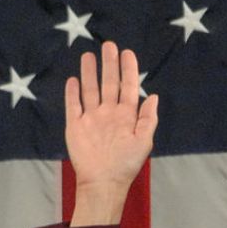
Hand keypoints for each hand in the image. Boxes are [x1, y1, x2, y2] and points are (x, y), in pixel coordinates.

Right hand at [65, 40, 158, 225]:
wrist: (102, 182)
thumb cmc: (126, 165)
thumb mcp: (143, 142)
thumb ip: (148, 119)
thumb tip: (154, 96)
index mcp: (126, 117)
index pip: (128, 88)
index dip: (128, 71)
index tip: (127, 53)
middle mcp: (109, 114)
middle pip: (108, 84)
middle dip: (109, 65)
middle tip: (109, 45)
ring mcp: (92, 119)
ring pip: (90, 90)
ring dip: (90, 73)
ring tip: (89, 55)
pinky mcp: (75, 126)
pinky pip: (73, 105)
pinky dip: (73, 92)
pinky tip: (74, 80)